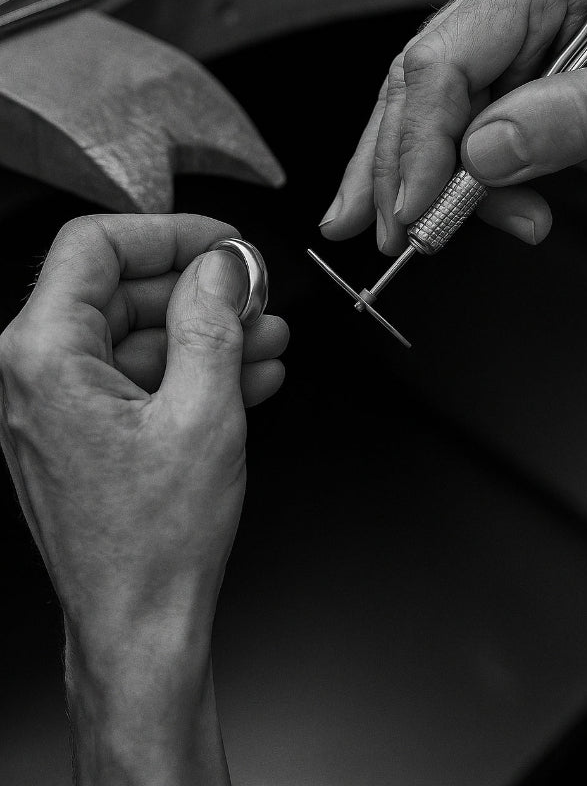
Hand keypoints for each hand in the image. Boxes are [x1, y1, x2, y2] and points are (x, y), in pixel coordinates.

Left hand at [0, 213, 288, 784]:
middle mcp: (38, 378)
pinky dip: (191, 373)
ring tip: (267, 341)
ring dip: (206, 334)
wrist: (140, 631)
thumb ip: (212, 321)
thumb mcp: (204, 412)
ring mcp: (61, 411)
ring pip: (138, 339)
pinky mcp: (86, 438)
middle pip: (121, 292)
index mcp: (45, 356)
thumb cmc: (155, 544)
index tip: (223, 246)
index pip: (95, 246)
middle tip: (257, 299)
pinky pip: (139, 382)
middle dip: (199, 292)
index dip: (169, 234)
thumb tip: (221, 267)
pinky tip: (247, 378)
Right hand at [320, 0, 586, 254]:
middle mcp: (502, 1)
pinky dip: (441, 182)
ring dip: (413, 183)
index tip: (415, 206)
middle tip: (395, 235)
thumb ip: (573, 117)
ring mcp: (494, 42)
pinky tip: (439, 214)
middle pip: (417, 89)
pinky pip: (449, 134)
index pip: (443, 61)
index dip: (418, 142)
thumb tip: (481, 152)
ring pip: (420, 116)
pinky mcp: (496, 83)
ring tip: (413, 237)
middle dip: (399, 170)